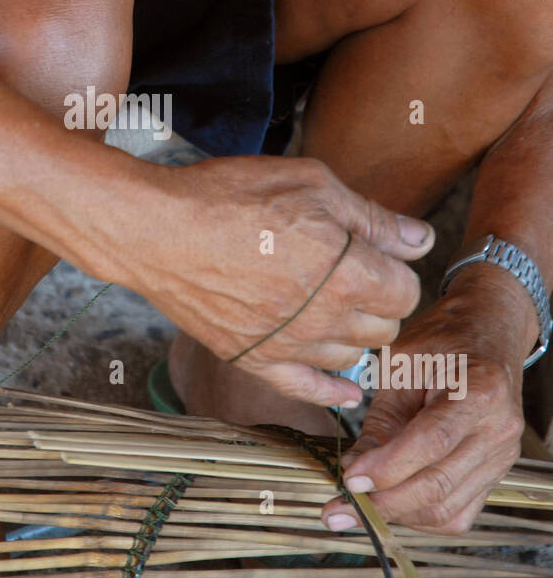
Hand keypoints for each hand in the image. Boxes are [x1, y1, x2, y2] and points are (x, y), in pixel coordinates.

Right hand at [129, 156, 432, 402]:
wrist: (155, 228)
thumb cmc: (231, 195)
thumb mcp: (311, 183)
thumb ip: (373, 218)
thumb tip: (422, 241)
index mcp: (346, 271)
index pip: (406, 291)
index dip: (396, 270)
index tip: (377, 255)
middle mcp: (323, 318)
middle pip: (384, 328)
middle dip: (379, 302)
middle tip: (357, 276)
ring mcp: (287, 345)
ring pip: (351, 358)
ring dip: (353, 335)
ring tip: (336, 309)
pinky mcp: (253, 360)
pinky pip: (305, 389)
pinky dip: (332, 394)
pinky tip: (347, 393)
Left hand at [321, 271, 530, 534]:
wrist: (488, 332)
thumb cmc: (441, 341)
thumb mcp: (400, 366)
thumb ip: (379, 422)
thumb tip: (353, 472)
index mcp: (479, 391)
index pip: (430, 443)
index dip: (386, 468)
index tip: (349, 481)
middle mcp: (499, 429)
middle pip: (438, 485)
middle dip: (384, 501)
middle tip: (341, 506)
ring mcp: (502, 456)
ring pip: (447, 510)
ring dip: (398, 514)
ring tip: (360, 506)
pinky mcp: (496, 473)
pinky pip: (458, 514)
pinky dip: (420, 517)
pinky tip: (391, 503)